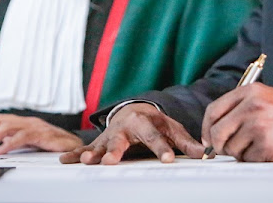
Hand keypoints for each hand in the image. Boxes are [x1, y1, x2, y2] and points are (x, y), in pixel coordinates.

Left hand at [0, 114, 82, 153]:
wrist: (76, 147)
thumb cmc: (55, 145)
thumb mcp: (32, 143)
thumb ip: (17, 142)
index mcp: (25, 123)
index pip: (0, 120)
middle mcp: (29, 121)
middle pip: (0, 121)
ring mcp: (36, 126)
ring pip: (7, 126)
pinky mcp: (43, 134)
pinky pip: (22, 136)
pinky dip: (8, 144)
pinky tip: (0, 152)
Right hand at [59, 103, 203, 164]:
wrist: (134, 110)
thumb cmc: (155, 123)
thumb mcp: (172, 129)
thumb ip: (186, 142)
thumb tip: (206, 154)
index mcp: (146, 122)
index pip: (155, 136)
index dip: (161, 148)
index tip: (167, 160)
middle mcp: (126, 127)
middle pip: (121, 139)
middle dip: (116, 150)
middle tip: (111, 161)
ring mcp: (111, 135)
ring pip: (101, 144)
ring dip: (93, 153)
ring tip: (88, 161)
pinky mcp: (100, 142)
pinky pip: (86, 149)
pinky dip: (75, 154)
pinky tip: (65, 160)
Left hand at [201, 83, 272, 161]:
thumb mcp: (264, 97)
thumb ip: (239, 106)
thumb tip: (214, 126)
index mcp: (249, 92)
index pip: (214, 110)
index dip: (207, 127)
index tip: (208, 137)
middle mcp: (251, 106)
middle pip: (218, 131)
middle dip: (218, 145)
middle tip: (225, 150)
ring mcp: (258, 126)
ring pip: (231, 148)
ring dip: (240, 153)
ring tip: (255, 146)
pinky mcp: (266, 145)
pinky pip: (247, 159)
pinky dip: (253, 159)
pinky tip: (266, 150)